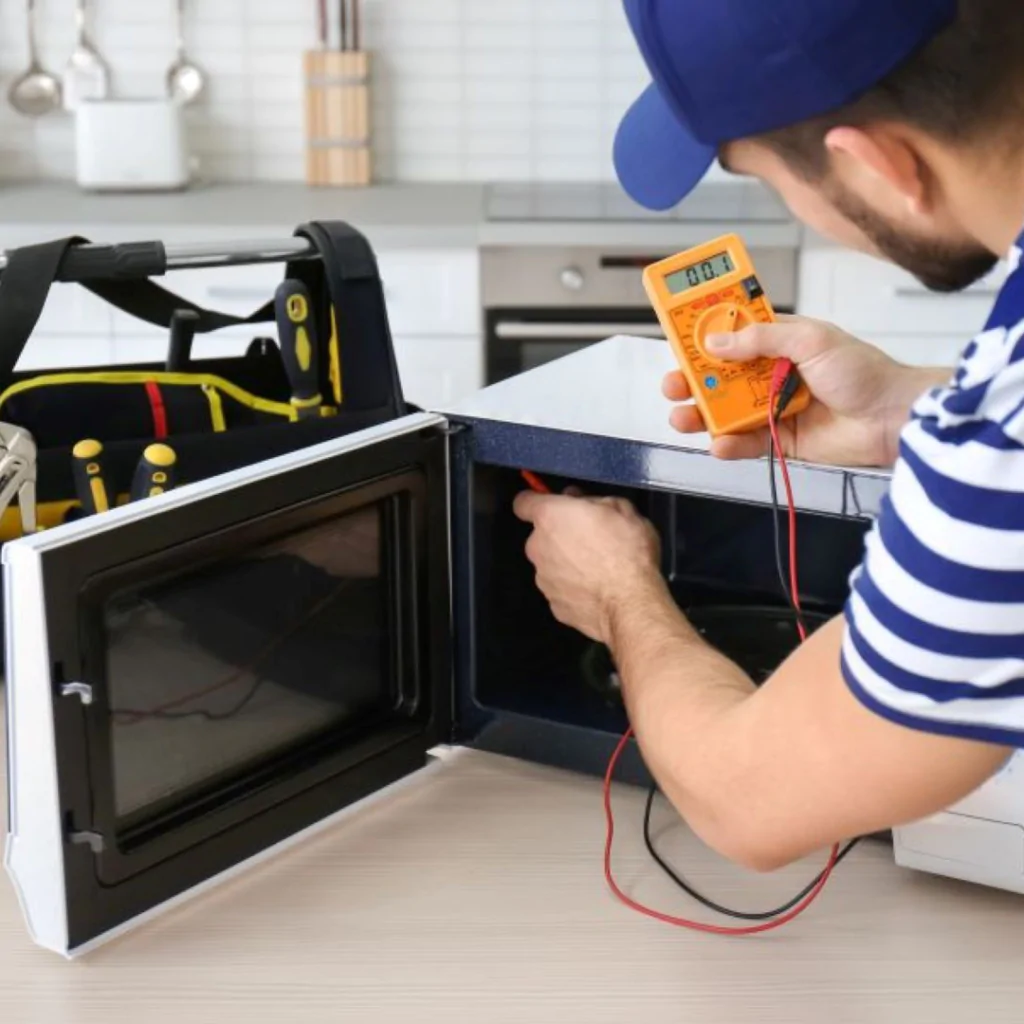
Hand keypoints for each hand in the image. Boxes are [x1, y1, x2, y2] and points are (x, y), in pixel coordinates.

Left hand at [513, 489, 662, 644]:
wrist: (630, 603)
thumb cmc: (627, 552)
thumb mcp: (622, 509)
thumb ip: (594, 500)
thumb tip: (581, 501)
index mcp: (550, 516)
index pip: (523, 503)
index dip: (537, 501)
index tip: (553, 506)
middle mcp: (538, 546)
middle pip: (541, 536)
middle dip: (561, 535)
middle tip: (591, 539)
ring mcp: (543, 578)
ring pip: (550, 564)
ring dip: (567, 563)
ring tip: (598, 568)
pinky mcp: (553, 604)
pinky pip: (560, 588)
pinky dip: (574, 587)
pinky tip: (597, 589)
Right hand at [664, 315, 950, 466]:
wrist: (892, 418)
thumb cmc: (861, 371)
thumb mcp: (810, 340)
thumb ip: (761, 339)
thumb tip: (715, 342)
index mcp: (780, 342)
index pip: (733, 335)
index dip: (705, 336)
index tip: (679, 339)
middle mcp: (771, 373)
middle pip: (721, 376)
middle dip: (693, 380)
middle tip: (673, 385)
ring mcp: (773, 408)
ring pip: (727, 411)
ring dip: (702, 414)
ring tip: (682, 417)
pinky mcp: (781, 441)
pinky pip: (747, 443)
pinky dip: (729, 445)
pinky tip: (718, 445)